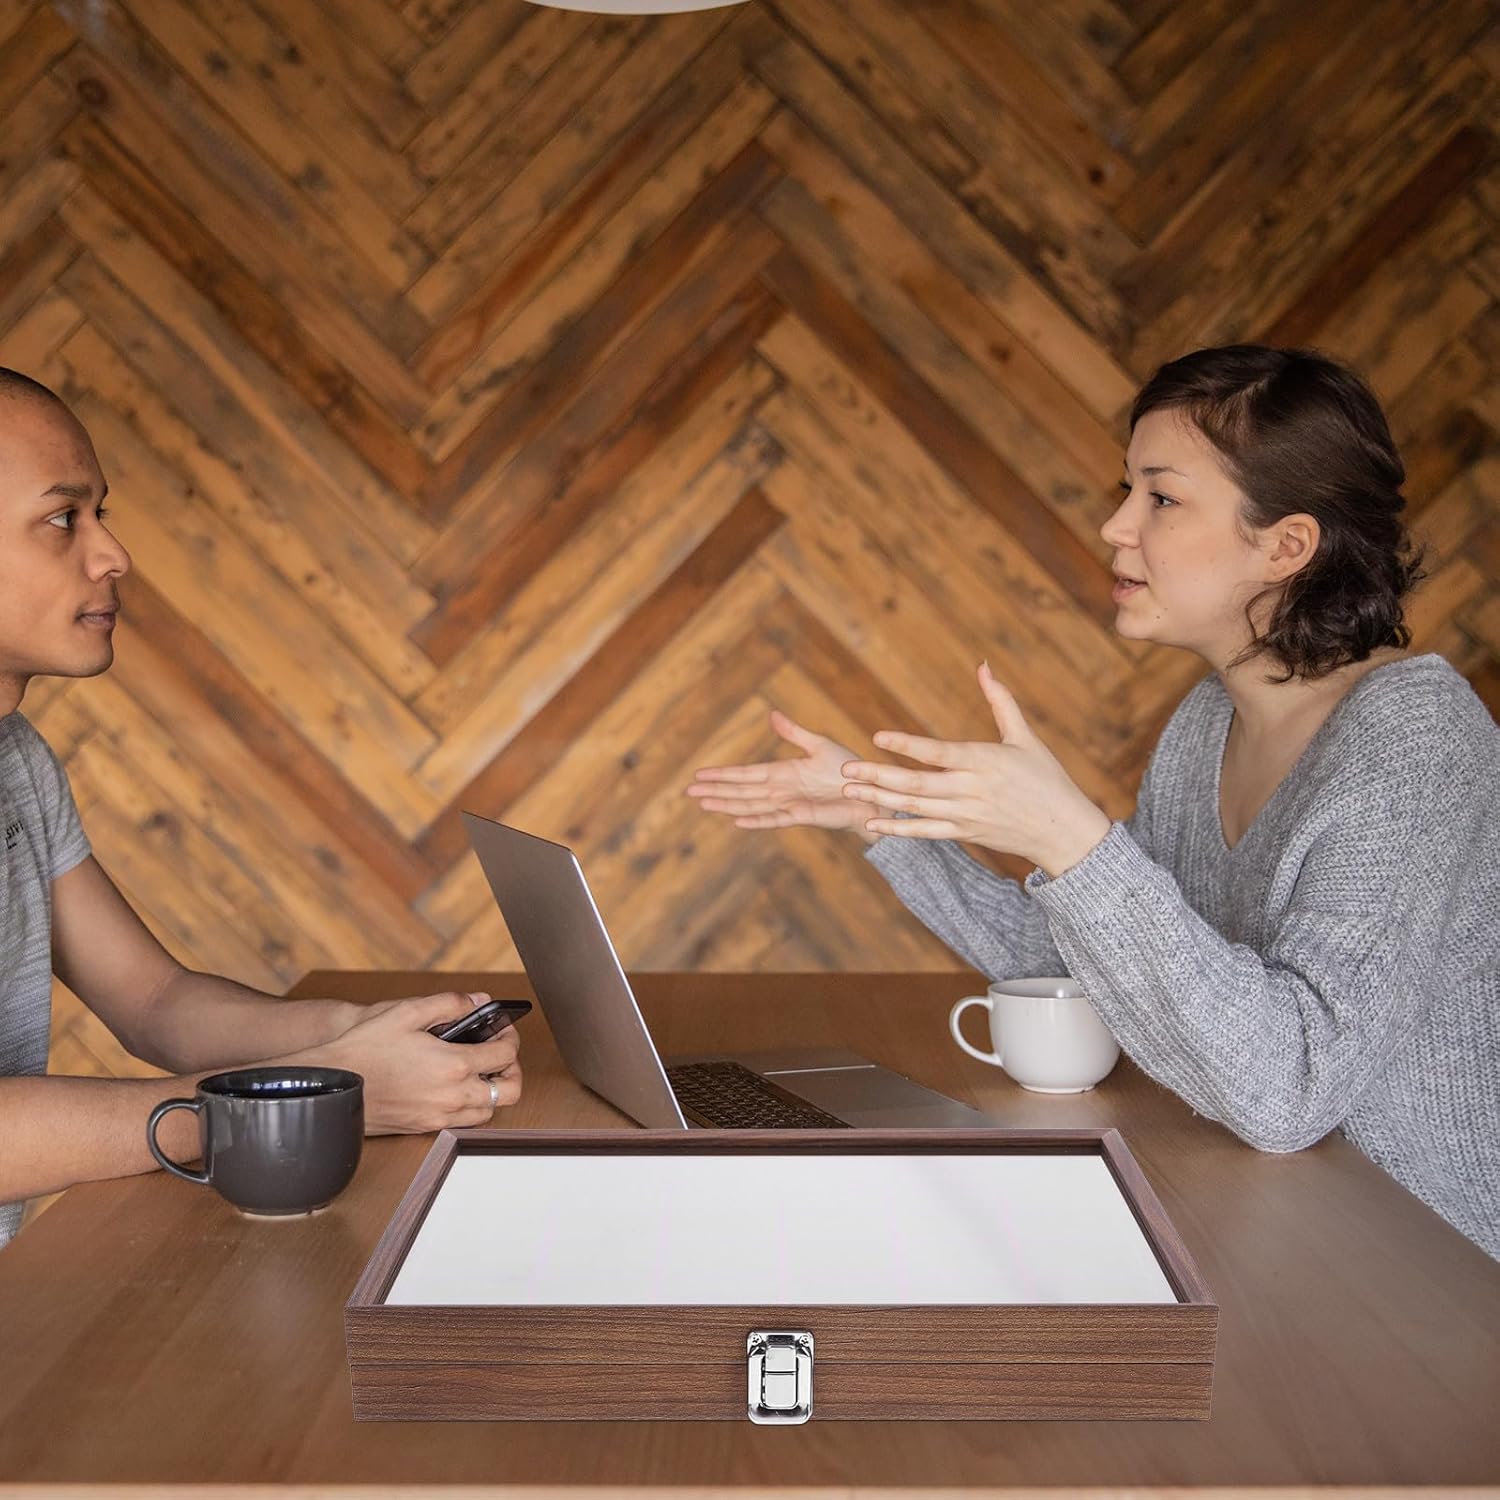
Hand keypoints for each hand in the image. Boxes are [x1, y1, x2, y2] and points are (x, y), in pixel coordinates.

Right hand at [305, 991, 522, 1133]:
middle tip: (501, 1056)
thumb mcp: (408, 1012)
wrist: (331, 1083)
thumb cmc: (364, 1047)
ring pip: (488, 1112)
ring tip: (480, 1071)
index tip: (504, 1030)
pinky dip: (470, 1106)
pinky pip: (462, 1122)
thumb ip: (450, 1003)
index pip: (505, 1055)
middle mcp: (452, 1096)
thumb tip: (478, 1002)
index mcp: (454, 1064)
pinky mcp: (423, 1128)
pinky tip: (455, 1087)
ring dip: (492, 1091)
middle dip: (513, 1071)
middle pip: (509, 1092)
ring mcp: (438, 1116)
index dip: (510, 1038)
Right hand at [685, 709, 876, 843]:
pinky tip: (737, 821)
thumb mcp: (819, 745)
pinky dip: (756, 821)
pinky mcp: (802, 816)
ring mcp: (789, 804)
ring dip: (727, 805)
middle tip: (688, 792)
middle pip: (740, 791)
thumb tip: (772, 715)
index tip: (699, 774)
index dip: (722, 775)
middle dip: (715, 791)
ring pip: (750, 806)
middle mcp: (780, 790)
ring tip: (704, 804)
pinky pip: (774, 819)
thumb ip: (794, 733)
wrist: (870, 793)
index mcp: (782, 772)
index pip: (745, 774)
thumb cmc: (848, 770)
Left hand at [840, 663, 1113, 874]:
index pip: (938, 753)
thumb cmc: (1046, 778)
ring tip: (849, 791)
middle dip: (878, 776)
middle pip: (917, 784)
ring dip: (880, 799)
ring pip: (916, 808)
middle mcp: (972, 790)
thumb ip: (1001, 701)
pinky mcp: (965, 834)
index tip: (877, 737)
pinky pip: (925, 832)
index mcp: (985, 762)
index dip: (907, 745)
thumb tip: (983, 665)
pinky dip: (898, 829)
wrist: (1063, 831)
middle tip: (846, 770)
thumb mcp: (1026, 737)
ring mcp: (966, 815)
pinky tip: (872, 823)